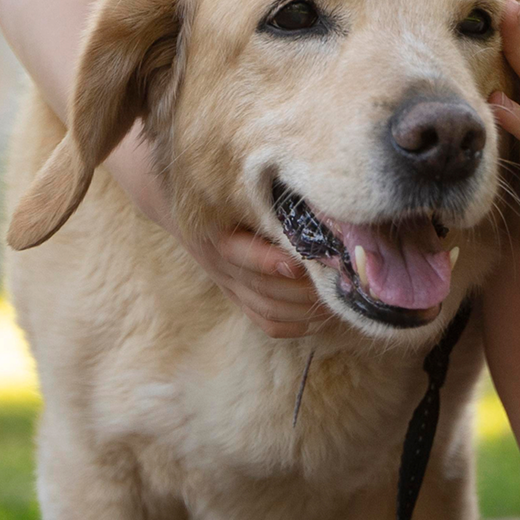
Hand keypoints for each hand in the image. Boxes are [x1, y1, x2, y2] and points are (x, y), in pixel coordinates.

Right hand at [109, 125, 330, 338]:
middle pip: (262, 287)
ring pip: (267, 308)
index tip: (299, 264)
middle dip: (301, 290)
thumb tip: (317, 210)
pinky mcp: (237, 298)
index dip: (269, 262)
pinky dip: (294, 325)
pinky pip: (265, 322)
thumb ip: (270, 204)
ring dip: (303, 310)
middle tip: (336, 283)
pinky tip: (318, 319)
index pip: (240, 254)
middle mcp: (222, 264)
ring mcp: (230, 285)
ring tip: (335, 302)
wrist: (183, 208)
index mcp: (219, 234)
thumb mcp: (239, 194)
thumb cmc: (226, 194)